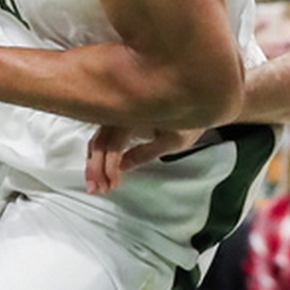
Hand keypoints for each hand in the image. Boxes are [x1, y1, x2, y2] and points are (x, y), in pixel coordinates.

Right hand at [84, 125, 203, 194]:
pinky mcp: (118, 119)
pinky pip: (101, 135)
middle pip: (99, 142)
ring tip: (95, 184)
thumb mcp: (173, 140)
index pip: (113, 144)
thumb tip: (123, 166)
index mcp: (134, 115)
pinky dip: (97, 153)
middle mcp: (122, 113)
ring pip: (97, 139)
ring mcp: (118, 115)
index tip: (113, 184)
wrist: (196, 100)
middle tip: (96, 189)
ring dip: (93, 163)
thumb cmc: (187, 120)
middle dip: (95, 168)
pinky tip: (97, 167)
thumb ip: (146, 153)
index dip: (110, 167)